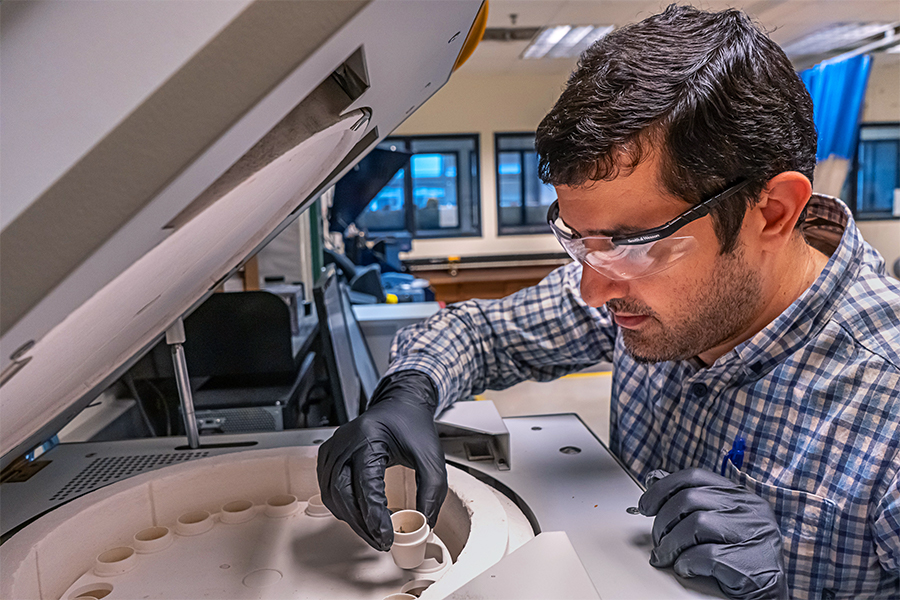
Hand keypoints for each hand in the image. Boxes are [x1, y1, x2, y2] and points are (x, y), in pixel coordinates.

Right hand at [316, 371, 447, 550]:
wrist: (399, 405)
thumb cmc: (412, 424)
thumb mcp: (431, 456)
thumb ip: (432, 491)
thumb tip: (425, 523)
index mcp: (368, 437)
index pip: (365, 485)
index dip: (374, 516)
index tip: (386, 536)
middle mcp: (345, 442)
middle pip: (343, 494)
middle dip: (362, 524)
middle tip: (381, 541)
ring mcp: (333, 448)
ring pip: (332, 496)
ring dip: (352, 519)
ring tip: (374, 532)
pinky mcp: (329, 455)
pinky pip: (329, 489)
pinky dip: (343, 507)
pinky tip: (361, 515)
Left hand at [638, 468, 788, 599]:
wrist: (770, 593)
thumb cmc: (743, 558)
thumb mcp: (725, 523)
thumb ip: (699, 506)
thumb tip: (657, 497)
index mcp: (741, 496)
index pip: (694, 476)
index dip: (662, 488)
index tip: (646, 505)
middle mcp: (749, 509)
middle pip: (688, 499)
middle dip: (662, 521)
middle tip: (657, 540)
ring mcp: (752, 533)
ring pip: (694, 524)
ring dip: (671, 543)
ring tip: (666, 556)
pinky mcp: (749, 561)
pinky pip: (704, 555)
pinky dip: (687, 563)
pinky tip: (686, 568)